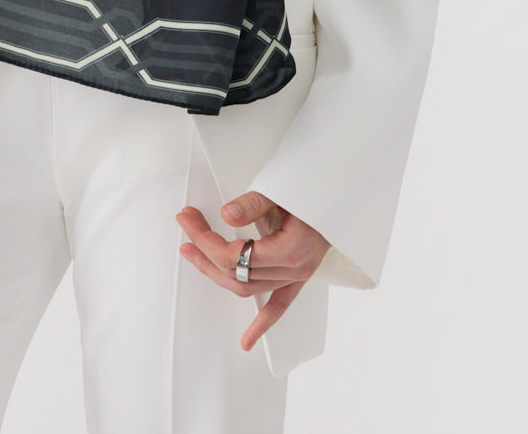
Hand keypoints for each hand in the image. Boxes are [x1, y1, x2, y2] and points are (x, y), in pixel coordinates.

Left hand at [175, 192, 329, 352]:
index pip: (234, 256)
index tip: (187, 219)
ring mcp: (298, 275)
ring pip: (249, 288)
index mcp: (289, 249)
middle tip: (185, 227)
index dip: (205, 239)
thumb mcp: (283, 187)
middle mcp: (294, 268)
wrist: (342, 195)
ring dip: (216, 273)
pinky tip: (248, 341)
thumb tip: (227, 215)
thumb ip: (255, 203)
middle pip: (236, 273)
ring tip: (193, 253)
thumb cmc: (314, 188)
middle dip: (204, 251)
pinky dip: (263, 323)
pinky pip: (280, 304)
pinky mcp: (299, 276)